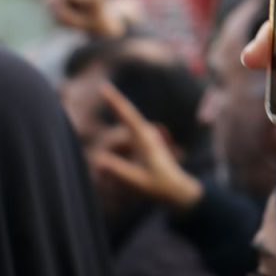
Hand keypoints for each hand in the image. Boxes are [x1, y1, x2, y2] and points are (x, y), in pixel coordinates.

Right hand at [89, 82, 203, 211]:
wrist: (176, 189)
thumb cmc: (159, 185)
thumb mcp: (138, 182)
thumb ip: (119, 171)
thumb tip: (98, 160)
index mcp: (145, 138)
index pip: (128, 115)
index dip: (115, 100)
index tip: (104, 86)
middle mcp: (144, 134)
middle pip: (114, 136)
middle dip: (109, 151)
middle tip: (112, 174)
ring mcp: (142, 138)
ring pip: (116, 144)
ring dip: (114, 160)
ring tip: (126, 178)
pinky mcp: (141, 145)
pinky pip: (121, 150)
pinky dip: (118, 161)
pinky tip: (129, 175)